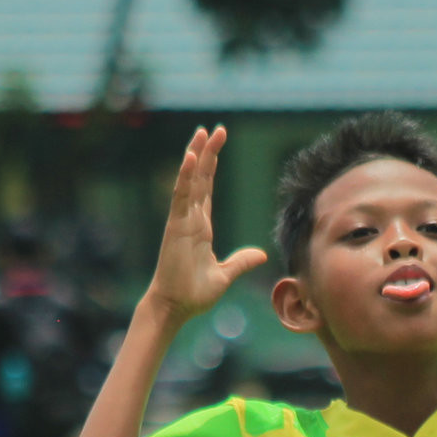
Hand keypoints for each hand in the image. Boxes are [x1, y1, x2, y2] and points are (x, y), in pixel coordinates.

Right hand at [145, 126, 267, 321]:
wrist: (176, 307)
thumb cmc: (194, 293)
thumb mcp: (225, 274)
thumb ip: (241, 262)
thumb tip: (261, 255)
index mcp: (201, 226)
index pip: (207, 188)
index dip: (211, 164)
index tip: (218, 143)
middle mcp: (191, 218)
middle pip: (200, 178)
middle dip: (207, 152)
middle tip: (214, 128)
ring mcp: (182, 220)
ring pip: (190, 181)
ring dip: (195, 156)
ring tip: (201, 133)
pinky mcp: (175, 227)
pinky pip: (181, 197)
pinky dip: (185, 177)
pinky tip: (190, 158)